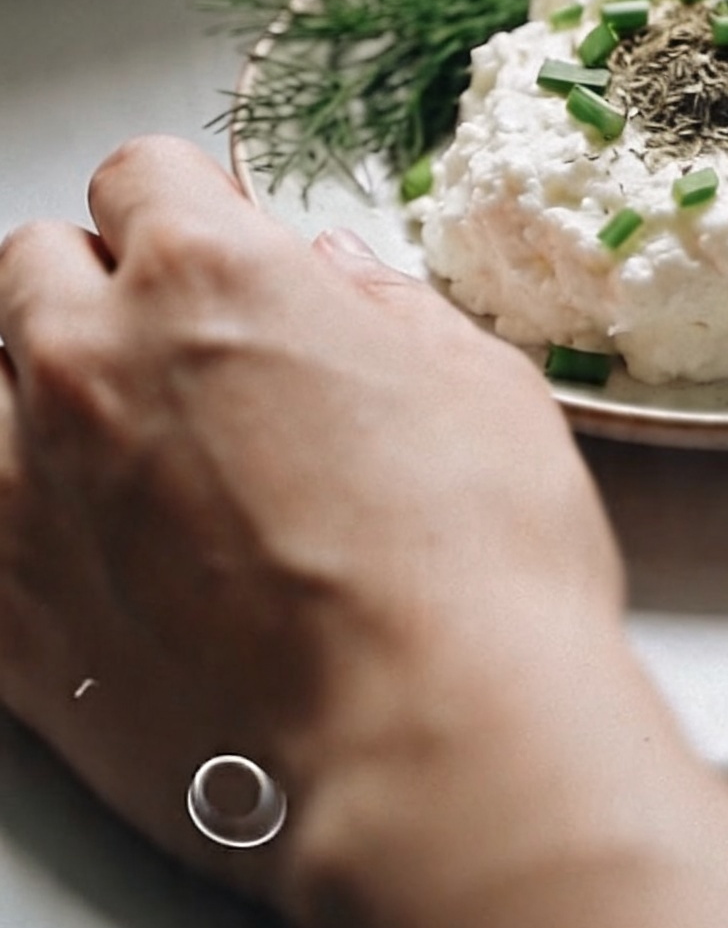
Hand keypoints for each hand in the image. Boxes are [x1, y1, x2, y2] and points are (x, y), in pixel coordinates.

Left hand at [0, 137, 627, 908]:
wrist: (428, 752)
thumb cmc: (477, 566)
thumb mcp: (481, 388)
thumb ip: (385, 310)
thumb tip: (335, 280)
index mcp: (208, 276)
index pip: (138, 176)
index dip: (186, 210)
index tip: (218, 252)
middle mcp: (91, 361)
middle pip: (29, 267)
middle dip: (95, 291)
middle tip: (173, 359)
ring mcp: (27, 492)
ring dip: (37, 404)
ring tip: (122, 467)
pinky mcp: (3, 617)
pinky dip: (20, 522)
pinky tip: (92, 561)